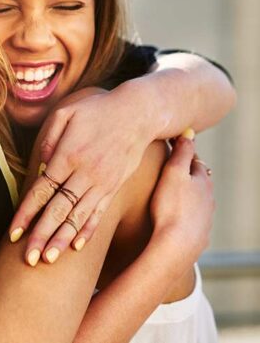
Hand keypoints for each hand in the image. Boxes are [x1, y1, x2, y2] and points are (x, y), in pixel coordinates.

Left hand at [10, 85, 153, 264]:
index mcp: (68, 156)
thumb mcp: (66, 112)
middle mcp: (85, 174)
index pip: (42, 190)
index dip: (26, 213)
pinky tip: (77, 247)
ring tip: (48, 260)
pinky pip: (99, 213)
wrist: (138, 113)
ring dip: (62, 240)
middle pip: (58, 210)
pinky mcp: (114, 188)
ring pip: (78, 217)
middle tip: (28, 259)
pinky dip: (88, 230)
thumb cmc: (96, 110)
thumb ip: (49, 137)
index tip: (13, 233)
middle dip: (41, 236)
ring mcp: (102, 184)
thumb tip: (40, 163)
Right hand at [149, 136, 213, 259]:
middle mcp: (208, 198)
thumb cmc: (172, 207)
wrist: (177, 245)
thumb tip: (189, 132)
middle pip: (198, 180)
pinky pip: (192, 216)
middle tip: (171, 166)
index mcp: (202, 180)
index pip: (194, 160)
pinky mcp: (198, 233)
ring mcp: (204, 216)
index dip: (182, 151)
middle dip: (186, 172)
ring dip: (187, 192)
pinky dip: (185, 210)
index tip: (169, 144)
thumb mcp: (174, 173)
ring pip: (197, 198)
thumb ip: (182, 152)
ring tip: (172, 190)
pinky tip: (176, 214)